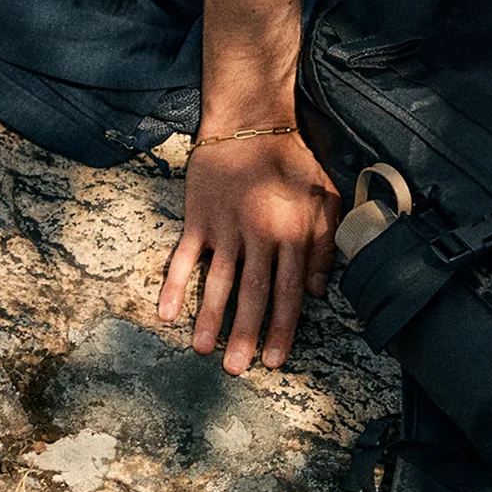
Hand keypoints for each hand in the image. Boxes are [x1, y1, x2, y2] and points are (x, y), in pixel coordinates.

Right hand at [159, 130, 339, 373]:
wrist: (249, 122)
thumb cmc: (291, 161)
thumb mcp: (324, 197)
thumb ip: (325, 243)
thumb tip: (320, 291)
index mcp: (291, 234)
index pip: (288, 292)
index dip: (282, 329)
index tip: (274, 361)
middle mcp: (258, 235)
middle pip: (252, 294)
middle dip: (244, 334)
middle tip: (235, 369)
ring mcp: (225, 226)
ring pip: (217, 280)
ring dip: (209, 317)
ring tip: (203, 349)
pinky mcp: (199, 217)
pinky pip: (184, 256)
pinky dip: (174, 284)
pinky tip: (166, 313)